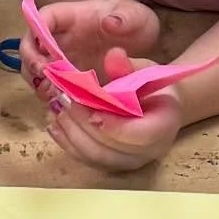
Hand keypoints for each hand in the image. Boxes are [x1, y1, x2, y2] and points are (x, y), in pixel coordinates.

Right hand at [21, 0, 159, 98]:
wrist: (135, 38)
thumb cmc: (132, 21)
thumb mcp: (136, 16)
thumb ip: (126, 18)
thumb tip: (110, 23)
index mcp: (69, 17)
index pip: (43, 19)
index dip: (36, 34)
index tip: (43, 53)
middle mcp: (57, 38)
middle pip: (29, 48)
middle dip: (32, 65)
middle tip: (48, 81)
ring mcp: (58, 60)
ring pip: (34, 71)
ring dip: (39, 85)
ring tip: (56, 96)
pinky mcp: (64, 79)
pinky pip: (49, 89)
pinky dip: (52, 98)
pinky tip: (65, 106)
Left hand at [46, 59, 182, 171]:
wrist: (157, 108)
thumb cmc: (152, 88)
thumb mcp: (145, 72)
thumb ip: (128, 68)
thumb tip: (114, 55)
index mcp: (163, 126)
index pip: (139, 135)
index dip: (113, 126)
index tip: (91, 109)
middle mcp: (148, 151)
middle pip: (110, 148)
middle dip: (83, 124)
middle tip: (65, 101)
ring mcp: (128, 161)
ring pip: (95, 156)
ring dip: (71, 133)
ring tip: (58, 110)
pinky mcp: (111, 164)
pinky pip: (86, 159)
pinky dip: (67, 143)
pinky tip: (55, 125)